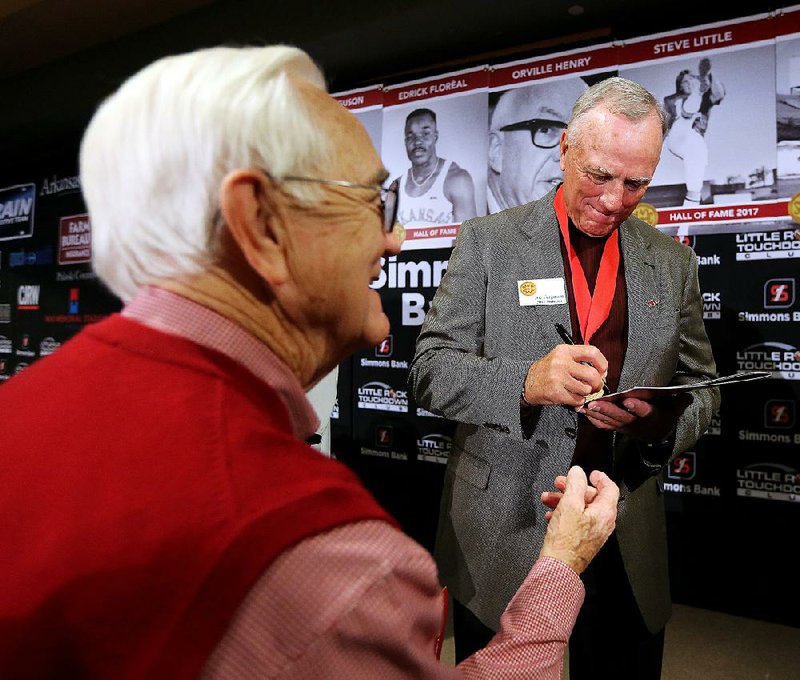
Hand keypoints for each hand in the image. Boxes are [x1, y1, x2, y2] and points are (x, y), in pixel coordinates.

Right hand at [523, 344, 607, 407]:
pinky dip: (577, 401)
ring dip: (585, 394)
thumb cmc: (547, 370)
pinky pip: (577, 400)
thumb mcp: (560, 357)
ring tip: (578, 392)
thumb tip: (601, 372)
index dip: (602, 363)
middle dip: (597, 384)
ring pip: (586, 389)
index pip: (592, 352)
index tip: (602, 371)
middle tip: (595, 387)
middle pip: (593, 375)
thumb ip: (579, 360)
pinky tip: (571, 398)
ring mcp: (558, 378)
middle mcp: (561, 362)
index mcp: (564, 350)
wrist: (525, 382)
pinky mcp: (556, 392)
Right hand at [539, 466, 618, 574]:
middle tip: (560, 483)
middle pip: (591, 497)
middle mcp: (603, 523)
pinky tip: (551, 515)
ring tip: (549, 498)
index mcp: (604, 513)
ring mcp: (594, 532)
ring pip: (581, 508)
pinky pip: (576, 520)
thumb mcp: (569, 505)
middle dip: (573, 488)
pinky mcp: (583, 540)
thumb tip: (578, 472)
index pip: (610, 488)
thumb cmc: (565, 542)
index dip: (600, 477)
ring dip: (564, 500)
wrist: (558, 566)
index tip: (591, 473)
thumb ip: (575, 484)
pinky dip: (564, 514)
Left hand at [576, 393, 691, 440]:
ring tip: (584, 406)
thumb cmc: (665, 414)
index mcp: (652, 416)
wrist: (658, 433)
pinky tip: (585, 413)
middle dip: (608, 410)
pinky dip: (594, 420)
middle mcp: (637, 423)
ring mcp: (625, 427)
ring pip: (610, 421)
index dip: (637, 407)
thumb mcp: (675, 408)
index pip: (645, 411)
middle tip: (595, 403)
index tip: (628, 400)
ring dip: (597, 414)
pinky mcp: (617, 429)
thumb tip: (687, 393)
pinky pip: (604, 426)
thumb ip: (680, 400)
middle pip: (621, 417)